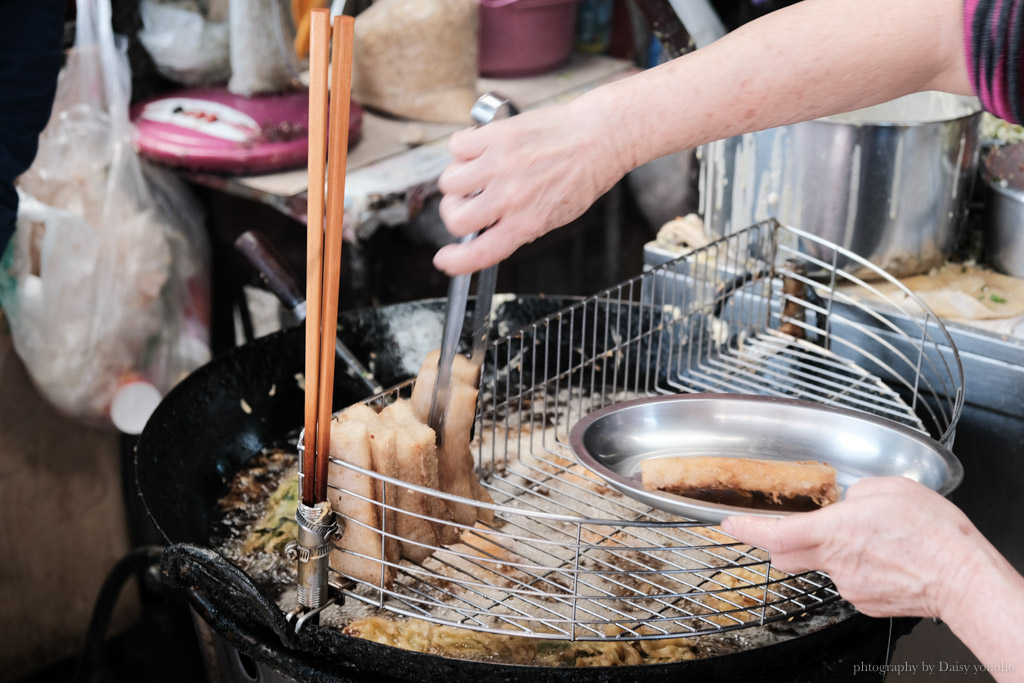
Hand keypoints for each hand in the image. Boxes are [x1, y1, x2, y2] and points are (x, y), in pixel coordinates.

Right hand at [434, 96, 629, 274]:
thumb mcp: (555, 216)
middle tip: (468, 203)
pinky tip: (481, 149)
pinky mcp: (495, 136)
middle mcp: (509, 197)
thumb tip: (488, 229)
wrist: (600, 136)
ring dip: (458, 181)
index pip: (479, 253)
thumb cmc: (583, 175)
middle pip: (454, 218)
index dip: (456, 261)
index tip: (445, 260)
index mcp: (526, 223)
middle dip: (456, 213)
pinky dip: (462, 149)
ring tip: (478, 173)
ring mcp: (499, 165)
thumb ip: (519, 226)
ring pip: (448, 183)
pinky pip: (456, 147)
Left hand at [721, 477, 980, 619]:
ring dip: (831, 550)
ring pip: (822, 565)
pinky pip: (848, 579)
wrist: (963, 577)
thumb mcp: (889, 489)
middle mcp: (834, 561)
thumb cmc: (932, 533)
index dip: (745, 529)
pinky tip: (883, 557)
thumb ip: (856, 494)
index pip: (774, 533)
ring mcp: (849, 585)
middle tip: (779, 527)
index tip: (728, 523)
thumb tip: (849, 502)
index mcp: (833, 531)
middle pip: (785, 555)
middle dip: (775, 541)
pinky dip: (856, 566)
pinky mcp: (866, 601)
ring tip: (871, 538)